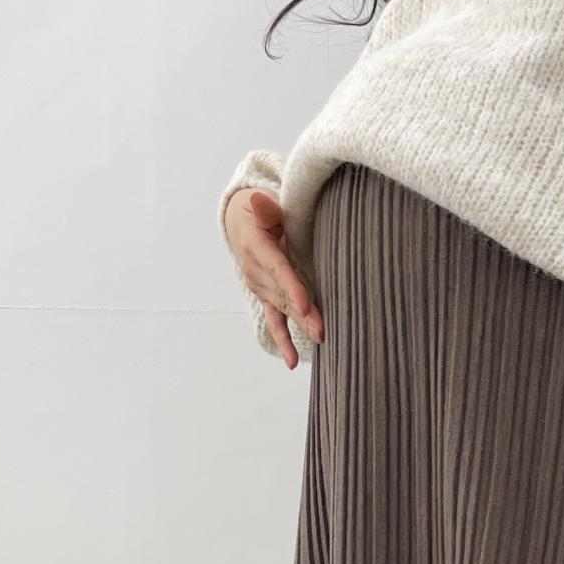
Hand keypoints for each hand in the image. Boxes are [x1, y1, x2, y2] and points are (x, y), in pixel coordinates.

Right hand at [224, 187, 322, 368]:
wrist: (240, 224)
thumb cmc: (258, 211)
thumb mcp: (260, 203)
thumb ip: (266, 208)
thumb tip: (258, 202)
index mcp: (257, 247)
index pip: (277, 269)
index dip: (291, 287)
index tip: (305, 305)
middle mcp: (256, 272)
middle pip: (283, 295)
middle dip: (304, 314)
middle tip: (323, 330)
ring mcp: (260, 287)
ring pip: (283, 309)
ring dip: (301, 325)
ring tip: (321, 339)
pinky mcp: (266, 296)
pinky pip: (274, 320)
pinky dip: (283, 340)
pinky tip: (291, 362)